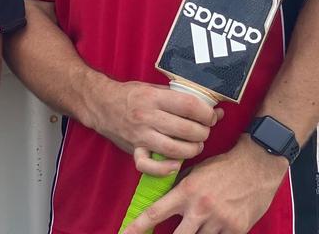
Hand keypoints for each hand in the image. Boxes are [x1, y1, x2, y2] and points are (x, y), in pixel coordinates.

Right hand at [87, 80, 220, 169]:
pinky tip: (176, 163)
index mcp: (153, 97)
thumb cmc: (131, 95)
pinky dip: (165, 169)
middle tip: (203, 131)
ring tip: (195, 145)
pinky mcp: (133, 149)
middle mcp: (146, 116)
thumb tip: (216, 110)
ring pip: (175, 149)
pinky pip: (149, 166)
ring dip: (192, 150)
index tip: (210, 116)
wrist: (100, 103)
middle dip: (203, 132)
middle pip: (187, 129)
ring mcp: (139, 134)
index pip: (189, 105)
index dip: (206, 113)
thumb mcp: (154, 88)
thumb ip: (182, 99)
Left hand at [121, 135, 287, 233]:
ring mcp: (220, 220)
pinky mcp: (237, 229)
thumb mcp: (193, 173)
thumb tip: (163, 202)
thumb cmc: (221, 168)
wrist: (255, 166)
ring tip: (201, 222)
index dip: (138, 227)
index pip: (155, 213)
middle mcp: (200, 208)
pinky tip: (216, 226)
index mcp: (185, 191)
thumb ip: (178, 190)